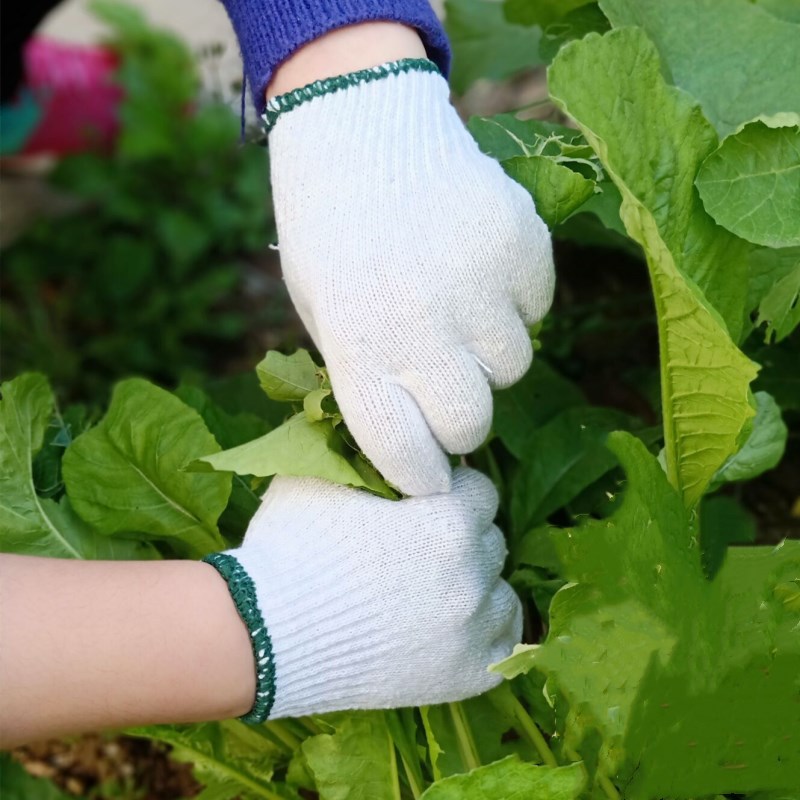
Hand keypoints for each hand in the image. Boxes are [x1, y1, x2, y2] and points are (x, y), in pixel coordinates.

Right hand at [208, 468, 521, 719]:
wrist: (263, 637)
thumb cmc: (290, 549)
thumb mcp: (320, 478)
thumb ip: (367, 455)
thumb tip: (383, 438)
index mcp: (448, 519)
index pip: (481, 491)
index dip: (451, 492)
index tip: (426, 502)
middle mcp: (471, 572)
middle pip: (490, 539)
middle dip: (461, 536)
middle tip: (420, 548)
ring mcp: (470, 628)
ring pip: (499, 591)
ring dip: (474, 585)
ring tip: (431, 590)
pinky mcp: (464, 675)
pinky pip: (502, 643)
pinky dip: (483, 631)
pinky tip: (452, 624)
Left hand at [268, 62, 554, 494]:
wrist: (361, 129)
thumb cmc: (329, 232)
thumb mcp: (321, 312)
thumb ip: (366, 376)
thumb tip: (416, 431)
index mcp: (356, 342)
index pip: (401, 450)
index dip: (419, 475)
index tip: (429, 477)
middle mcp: (419, 320)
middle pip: (471, 422)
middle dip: (461, 419)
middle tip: (448, 388)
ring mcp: (477, 280)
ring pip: (513, 368)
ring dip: (489, 355)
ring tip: (459, 309)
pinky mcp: (522, 242)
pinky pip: (538, 307)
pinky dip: (515, 301)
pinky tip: (478, 267)